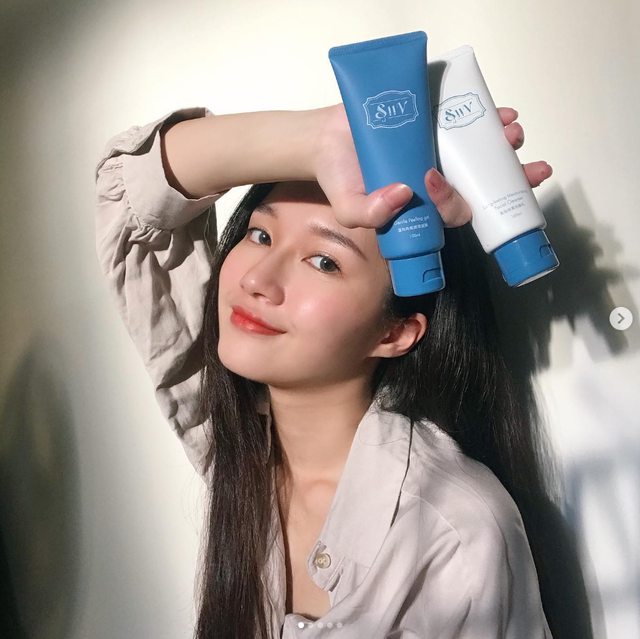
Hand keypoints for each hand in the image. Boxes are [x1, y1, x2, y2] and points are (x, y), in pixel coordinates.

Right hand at [312, 103, 551, 229]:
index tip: (434, 182)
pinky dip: (489, 117)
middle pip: (481, 184)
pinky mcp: (438, 122)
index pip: (453, 211)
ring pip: (482, 152)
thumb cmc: (339, 177)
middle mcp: (439, 179)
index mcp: (425, 206)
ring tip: (512, 133)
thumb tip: (403, 195)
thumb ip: (369, 214)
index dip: (455, 202)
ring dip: (503, 145)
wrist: (327, 138)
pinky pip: (469, 121)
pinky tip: (501, 114)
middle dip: (510, 179)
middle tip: (530, 170)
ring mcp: (442, 150)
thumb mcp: (348, 207)